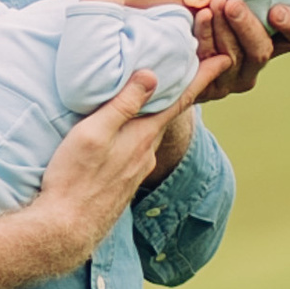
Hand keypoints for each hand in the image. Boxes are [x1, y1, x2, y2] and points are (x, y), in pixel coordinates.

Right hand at [0, 63, 213, 288]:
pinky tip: (127, 131)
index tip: (224, 59)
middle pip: (168, 113)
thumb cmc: (73, 178)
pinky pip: (138, 147)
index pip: (180, 99)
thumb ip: (122, 105)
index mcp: (143, 136)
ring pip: (151, 132)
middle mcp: (146, 153)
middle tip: (186, 66)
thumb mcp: (93, 133)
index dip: (202, 77)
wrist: (65, 228)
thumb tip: (152, 74)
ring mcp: (137, 170)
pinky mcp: (125, 182)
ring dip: (156, 112)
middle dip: (177, 90)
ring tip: (153, 94)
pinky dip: (140, 132)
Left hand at [190, 0, 289, 98]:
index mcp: (272, 37)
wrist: (172, 44)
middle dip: (247, 25)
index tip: (276, 9)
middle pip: (262, 49)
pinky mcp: (209, 87)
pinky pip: (209, 65)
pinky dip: (205, 39)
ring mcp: (233, 77)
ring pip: (235, 57)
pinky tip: (200, 19)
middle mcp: (255, 59)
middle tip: (231, 3)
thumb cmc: (204, 0)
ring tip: (211, 7)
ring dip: (223, 30)